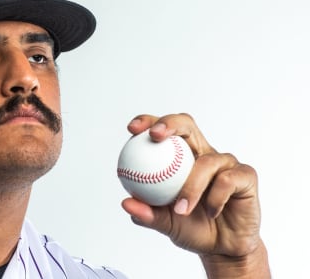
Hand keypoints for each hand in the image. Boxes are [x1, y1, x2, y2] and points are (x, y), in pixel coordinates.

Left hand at [121, 114, 269, 277]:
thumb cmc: (192, 227)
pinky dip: (215, 198)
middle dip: (170, 123)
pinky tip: (211, 212)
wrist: (223, 248)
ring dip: (191, 186)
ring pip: (207, 161)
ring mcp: (225, 163)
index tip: (132, 130)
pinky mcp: (245, 176)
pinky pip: (227, 180)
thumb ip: (148, 213)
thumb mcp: (165, 222)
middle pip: (187, 125)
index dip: (148, 122)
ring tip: (180, 209)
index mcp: (180, 157)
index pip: (164, 131)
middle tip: (155, 135)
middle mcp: (202, 153)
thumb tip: (126, 203)